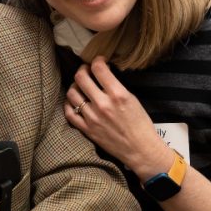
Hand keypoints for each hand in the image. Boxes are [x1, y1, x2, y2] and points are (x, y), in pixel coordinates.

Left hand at [64, 56, 172, 179]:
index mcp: (118, 95)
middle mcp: (103, 104)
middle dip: (82, 69)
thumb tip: (104, 75)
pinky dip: (70, 104)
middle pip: (81, 78)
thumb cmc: (141, 125)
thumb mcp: (133, 99)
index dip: (97, 60)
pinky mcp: (87, 129)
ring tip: (80, 86)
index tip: (98, 61)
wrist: (140, 150)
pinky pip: (69, 112)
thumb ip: (116, 87)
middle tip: (86, 70)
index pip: (98, 68)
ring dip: (75, 86)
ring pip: (72, 93)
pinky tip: (75, 102)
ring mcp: (92, 118)